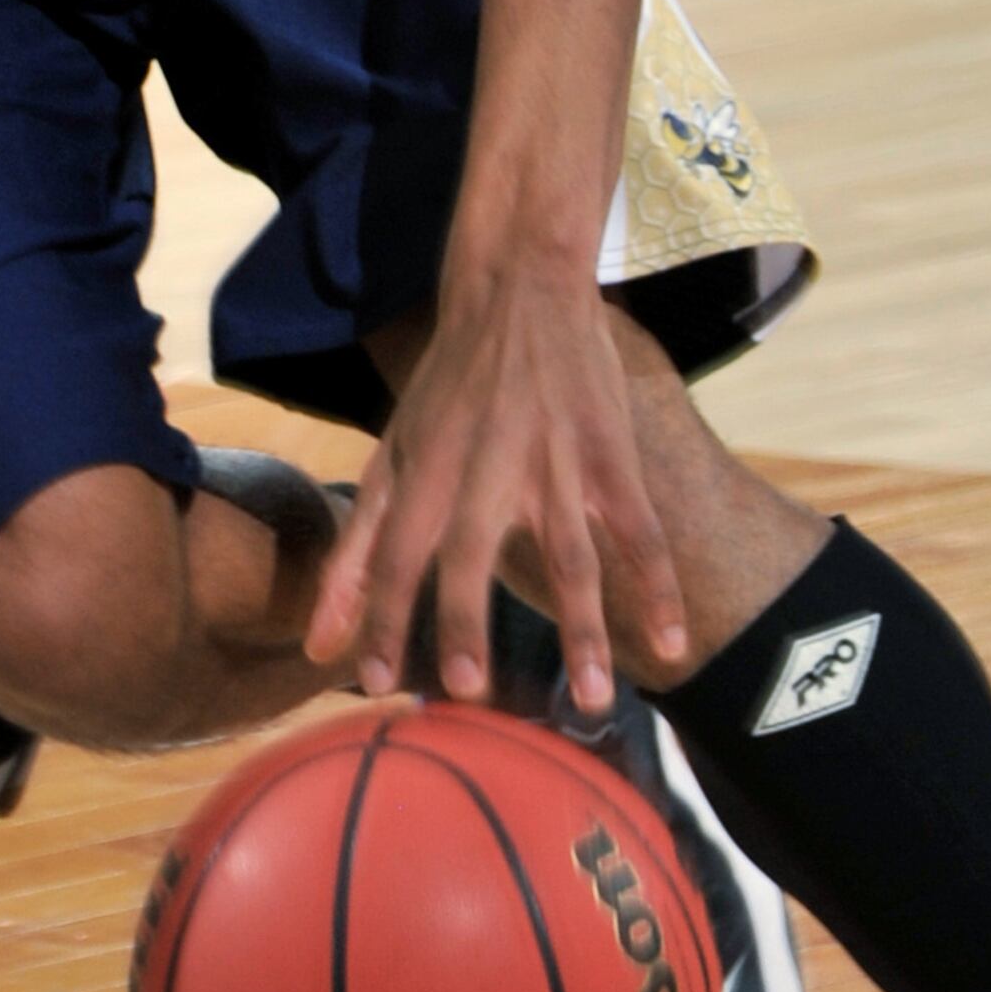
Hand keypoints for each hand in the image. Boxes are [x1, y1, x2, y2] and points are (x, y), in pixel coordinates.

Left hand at [306, 266, 684, 715]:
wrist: (518, 292)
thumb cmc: (446, 390)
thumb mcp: (391, 456)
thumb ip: (356, 551)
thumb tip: (318, 643)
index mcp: (424, 471)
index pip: (393, 553)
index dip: (381, 615)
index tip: (375, 683)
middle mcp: (484, 471)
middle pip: (471, 552)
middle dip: (466, 617)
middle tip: (470, 690)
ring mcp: (552, 466)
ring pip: (568, 557)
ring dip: (581, 628)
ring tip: (590, 699)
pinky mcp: (608, 457)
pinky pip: (639, 533)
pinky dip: (657, 587)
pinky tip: (672, 643)